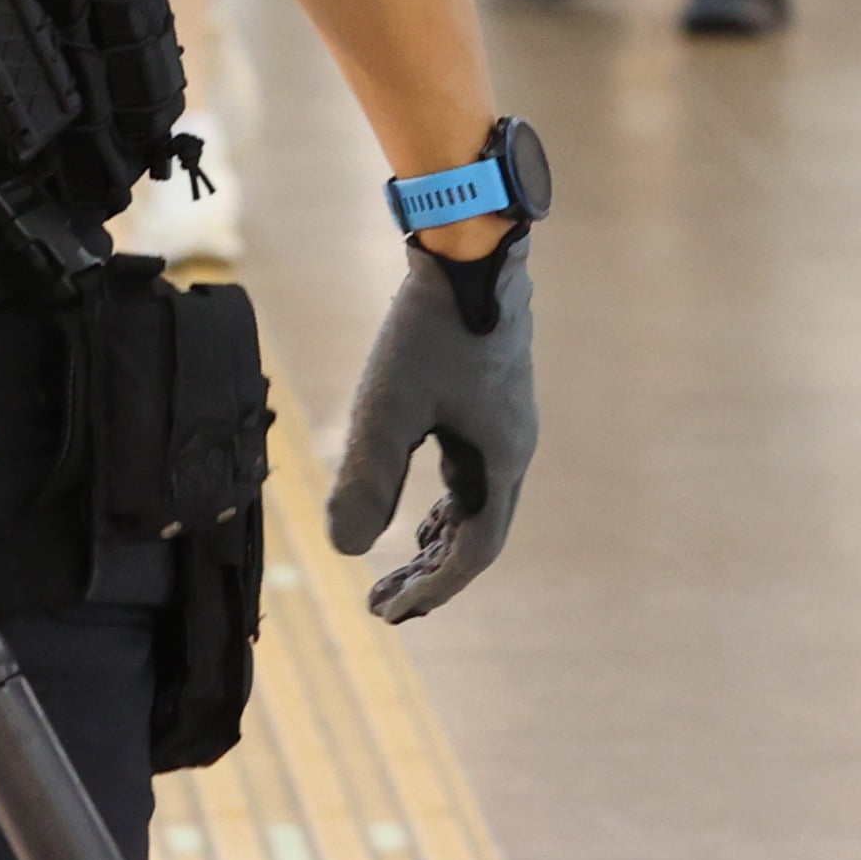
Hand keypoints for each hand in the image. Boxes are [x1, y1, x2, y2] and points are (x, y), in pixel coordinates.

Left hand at [324, 237, 536, 621]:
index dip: (432, 589)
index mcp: (502, 458)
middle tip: (381, 606)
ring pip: (476, 504)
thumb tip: (346, 550)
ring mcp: (506, 423)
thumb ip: (366, 479)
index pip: (474, 550)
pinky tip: (418, 513)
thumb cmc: (430, 326)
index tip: (385, 612)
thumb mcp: (387, 407)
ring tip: (395, 571)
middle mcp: (514, 447)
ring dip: (436, 542)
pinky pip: (473, 473)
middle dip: (431, 576)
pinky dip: (445, 505)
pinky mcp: (491, 400)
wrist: (469, 247)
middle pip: (479, 534)